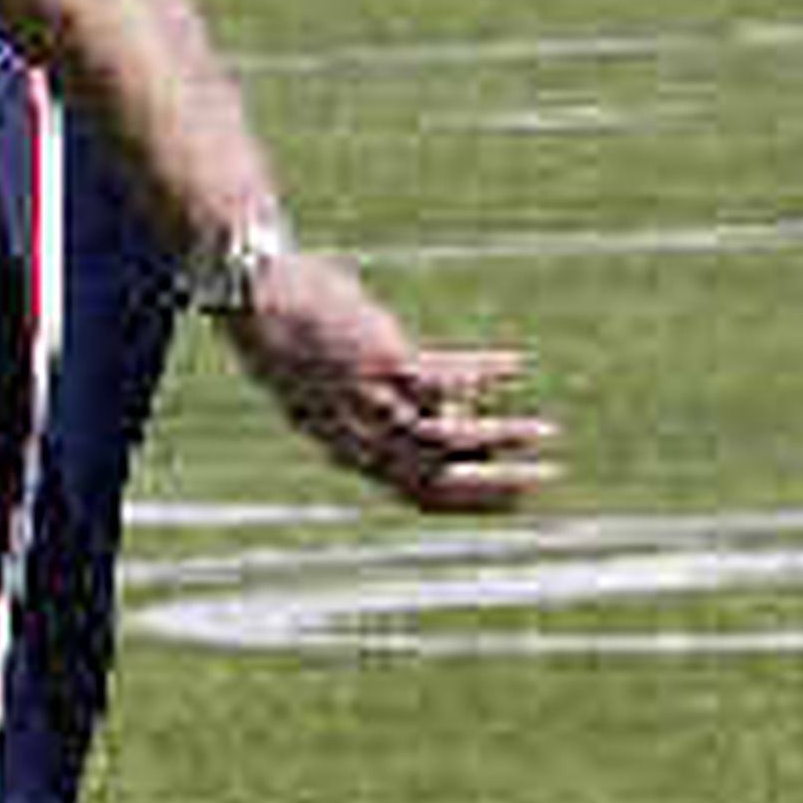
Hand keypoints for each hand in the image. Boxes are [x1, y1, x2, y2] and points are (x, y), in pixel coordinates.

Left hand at [216, 250, 558, 514]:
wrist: (256, 300)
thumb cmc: (291, 337)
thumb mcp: (332, 390)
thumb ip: (383, 410)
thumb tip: (450, 417)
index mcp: (346, 449)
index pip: (414, 494)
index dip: (466, 502)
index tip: (511, 502)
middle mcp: (360, 435)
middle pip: (436, 477)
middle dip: (495, 485)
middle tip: (544, 479)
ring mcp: (371, 401)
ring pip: (447, 438)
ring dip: (502, 437)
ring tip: (545, 432)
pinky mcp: (382, 362)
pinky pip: (446, 380)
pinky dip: (484, 374)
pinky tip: (516, 363)